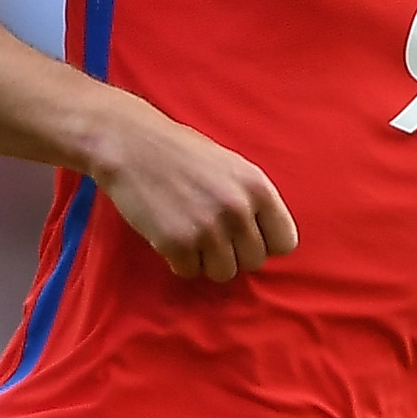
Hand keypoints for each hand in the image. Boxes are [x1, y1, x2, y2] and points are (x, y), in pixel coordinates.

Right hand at [86, 96, 298, 281]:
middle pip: (253, 262)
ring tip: (190, 233)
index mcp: (257, 187)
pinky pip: (189, 272)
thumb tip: (267, 241)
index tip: (245, 236)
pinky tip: (170, 235)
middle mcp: (238, 209)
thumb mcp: (232, 166)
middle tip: (210, 233)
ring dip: (206, 260)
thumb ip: (253, 201)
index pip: (285, 242)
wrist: (131, 144)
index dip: (264, 242)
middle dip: (233, 252)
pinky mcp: (176, 243)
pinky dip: (179, 260)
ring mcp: (208, 228)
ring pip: (224, 273)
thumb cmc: (181, 153)